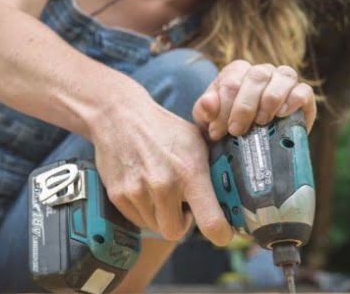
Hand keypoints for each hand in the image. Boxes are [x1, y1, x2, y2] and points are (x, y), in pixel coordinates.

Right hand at [91, 95, 233, 245]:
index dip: (220, 234)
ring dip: (161, 214)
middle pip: (176, 232)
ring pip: (155, 226)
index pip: (211, 222)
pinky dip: (143, 210)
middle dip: (181, 222)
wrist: (118, 116)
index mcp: (189, 172)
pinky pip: (137, 219)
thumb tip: (232, 193)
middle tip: (181, 204)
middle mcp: (163, 186)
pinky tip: (144, 188)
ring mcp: (137, 192)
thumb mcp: (196, 140)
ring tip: (160, 190)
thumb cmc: (161, 128)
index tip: (222, 232)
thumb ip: (212, 169)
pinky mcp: (118, 195)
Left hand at [192, 60, 316, 140]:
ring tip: (261, 121)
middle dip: (244, 106)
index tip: (218, 131)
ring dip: (270, 100)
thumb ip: (204, 110)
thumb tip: (207, 102)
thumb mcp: (208, 120)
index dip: (223, 107)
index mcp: (237, 71)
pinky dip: (293, 101)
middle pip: (257, 76)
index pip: (231, 81)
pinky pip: (303, 90)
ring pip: (283, 76)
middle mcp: (262, 71)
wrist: (247, 141)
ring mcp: (284, 80)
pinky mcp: (303, 95)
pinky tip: (282, 114)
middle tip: (237, 131)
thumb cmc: (226, 125)